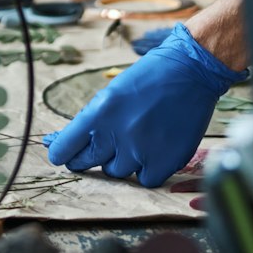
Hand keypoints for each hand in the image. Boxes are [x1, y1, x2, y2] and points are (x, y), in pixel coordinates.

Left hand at [42, 22, 243, 185]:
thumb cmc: (148, 78)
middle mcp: (118, 134)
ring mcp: (141, 151)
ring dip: (121, 161)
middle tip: (96, 150)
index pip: (66, 147)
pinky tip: (153, 152)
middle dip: (87, 157)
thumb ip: (92, 120)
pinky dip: (146, 170)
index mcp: (100, 112)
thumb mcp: (111, 93)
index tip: (62, 155)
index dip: (62, 153)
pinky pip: (144, 180)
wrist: (191, 72)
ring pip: (117, 172)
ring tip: (135, 140)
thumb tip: (68, 143)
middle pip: (88, 162)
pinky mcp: (165, 163)